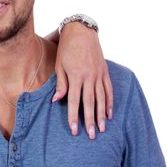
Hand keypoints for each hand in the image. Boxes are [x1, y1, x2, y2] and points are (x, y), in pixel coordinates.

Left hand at [52, 23, 112, 138]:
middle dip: (90, 120)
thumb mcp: (59, 65)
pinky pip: (109, 89)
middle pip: (89, 103)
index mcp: (75, 76)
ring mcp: (98, 74)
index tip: (74, 130)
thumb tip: (56, 100)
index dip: (73, 116)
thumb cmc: (66, 49)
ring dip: (101, 115)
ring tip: (101, 129)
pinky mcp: (105, 71)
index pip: (73, 101)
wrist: (81, 32)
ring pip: (101, 98)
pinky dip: (109, 102)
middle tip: (91, 135)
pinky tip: (109, 114)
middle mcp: (88, 76)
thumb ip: (60, 84)